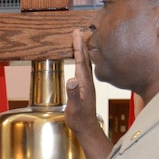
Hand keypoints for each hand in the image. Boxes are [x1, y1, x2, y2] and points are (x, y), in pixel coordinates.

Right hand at [65, 28, 111, 158]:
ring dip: (82, 50)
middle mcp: (87, 81)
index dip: (78, 47)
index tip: (76, 34)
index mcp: (84, 82)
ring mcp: (87, 84)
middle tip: (77, 31)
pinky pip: (83, 69)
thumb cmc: (79, 119)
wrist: (87, 128)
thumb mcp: (74, 108)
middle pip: (84, 58)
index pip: (81, 61)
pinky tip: (80, 59)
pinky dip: (81, 60)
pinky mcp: (85, 87)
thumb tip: (71, 80)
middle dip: (80, 44)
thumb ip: (73, 94)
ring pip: (85, 62)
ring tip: (79, 40)